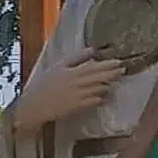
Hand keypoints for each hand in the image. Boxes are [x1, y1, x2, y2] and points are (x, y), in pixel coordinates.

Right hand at [5, 48, 122, 126]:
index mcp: (71, 71)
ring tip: (114, 81)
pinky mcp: (77, 107)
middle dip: (112, 73)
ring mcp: (77, 96)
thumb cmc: (44, 84)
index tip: (118, 61)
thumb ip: (76, 58)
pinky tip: (104, 96)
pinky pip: (93, 101)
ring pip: (98, 89)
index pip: (93, 66)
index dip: (107, 64)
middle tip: (123, 69)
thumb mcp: (58, 66)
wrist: (34, 105)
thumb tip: (93, 50)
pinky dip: (100, 98)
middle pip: (98, 77)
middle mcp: (76, 83)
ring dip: (107, 85)